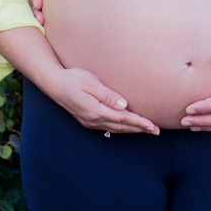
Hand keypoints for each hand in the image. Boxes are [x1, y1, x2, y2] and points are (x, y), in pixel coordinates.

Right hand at [42, 67, 159, 134]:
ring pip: (115, 129)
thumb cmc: (73, 78)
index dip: (139, 123)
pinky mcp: (87, 120)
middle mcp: (93, 119)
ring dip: (131, 130)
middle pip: (121, 127)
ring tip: (146, 130)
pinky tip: (127, 127)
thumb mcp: (91, 83)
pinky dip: (120, 128)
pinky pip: (108, 127)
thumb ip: (108, 95)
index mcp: (95, 110)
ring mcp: (90, 122)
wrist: (54, 84)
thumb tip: (124, 106)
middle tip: (156, 131)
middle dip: (140, 129)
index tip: (152, 126)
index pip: (123, 119)